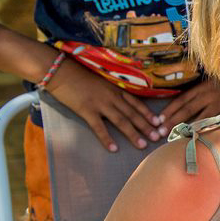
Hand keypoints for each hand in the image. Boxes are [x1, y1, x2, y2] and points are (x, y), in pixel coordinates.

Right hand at [45, 58, 161, 152]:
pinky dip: (107, 138)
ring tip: (143, 145)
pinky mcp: (86, 110)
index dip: (148, 113)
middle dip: (146, 126)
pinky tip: (114, 149)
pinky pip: (99, 127)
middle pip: (132, 114)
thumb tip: (121, 102)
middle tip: (158, 138)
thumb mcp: (101, 81)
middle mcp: (112, 96)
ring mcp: (100, 103)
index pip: (137, 103)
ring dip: (133, 134)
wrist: (60, 71)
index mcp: (116, 89)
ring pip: (121, 121)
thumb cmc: (79, 75)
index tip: (159, 123)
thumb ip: (112, 91)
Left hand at [158, 79, 219, 136]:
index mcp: (203, 86)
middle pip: (187, 109)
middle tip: (160, 132)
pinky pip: (212, 124)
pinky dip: (202, 131)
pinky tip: (193, 138)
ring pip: (199, 118)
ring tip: (172, 137)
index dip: (170, 109)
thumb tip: (182, 105)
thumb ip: (200, 93)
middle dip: (172, 121)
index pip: (182, 99)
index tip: (159, 119)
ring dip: (185, 128)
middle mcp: (210, 94)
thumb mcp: (213, 84)